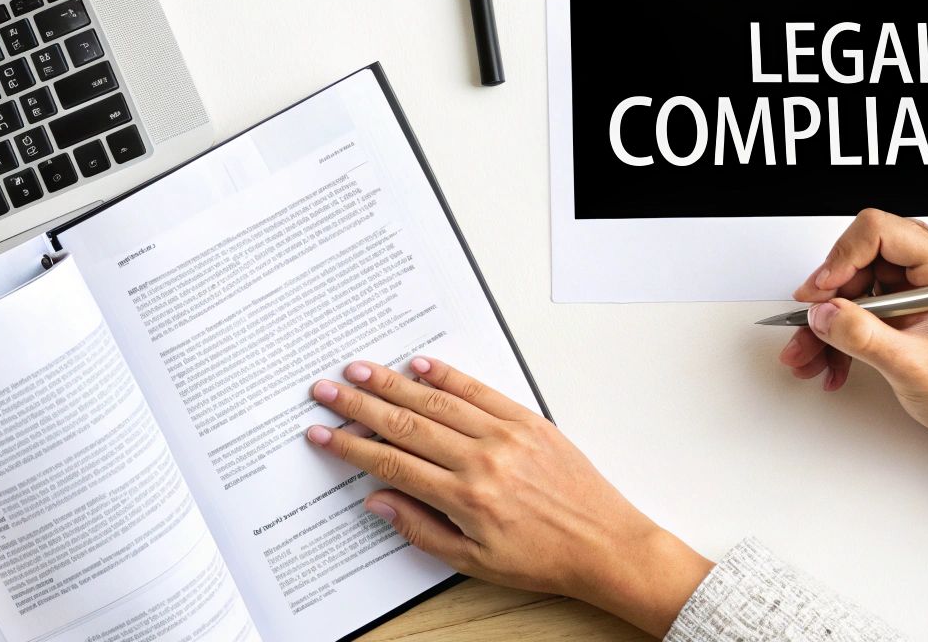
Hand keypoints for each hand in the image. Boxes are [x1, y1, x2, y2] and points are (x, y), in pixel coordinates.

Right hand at [305, 358, 713, 635]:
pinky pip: (479, 391)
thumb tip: (378, 501)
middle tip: (326, 390)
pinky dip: (448, 376)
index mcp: (465, 498)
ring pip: (437, 401)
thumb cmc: (543, 559)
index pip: (392, 464)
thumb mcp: (474, 562)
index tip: (322, 433)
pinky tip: (420, 365)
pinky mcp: (528, 420)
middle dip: (359, 406)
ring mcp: (505, 435)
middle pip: (405, 424)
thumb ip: (421, 529)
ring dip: (393, 384)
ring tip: (359, 371)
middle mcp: (482, 460)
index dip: (350, 447)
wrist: (605, 545)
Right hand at [778, 209, 927, 459]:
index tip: (821, 291)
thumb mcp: (912, 367)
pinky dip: (844, 325)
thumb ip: (863, 337)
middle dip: (832, 295)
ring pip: (857, 278)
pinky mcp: (911, 293)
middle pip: (863, 255)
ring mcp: (925, 277)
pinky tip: (835, 354)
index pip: (883, 232)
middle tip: (815, 322)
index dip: (843, 258)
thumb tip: (824, 312)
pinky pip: (863, 296)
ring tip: (815, 351)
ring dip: (832, 316)